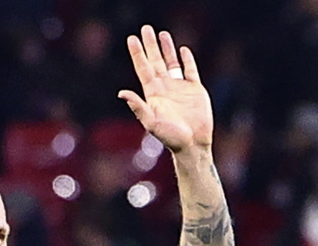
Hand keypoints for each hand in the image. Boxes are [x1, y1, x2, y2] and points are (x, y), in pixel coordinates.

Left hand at [120, 26, 214, 153]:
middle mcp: (165, 88)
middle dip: (150, 45)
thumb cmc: (171, 138)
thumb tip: (121, 93)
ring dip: (167, 49)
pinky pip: (190, 71)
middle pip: (156, 62)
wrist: (193, 146)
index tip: (132, 39)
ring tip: (162, 34)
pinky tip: (183, 49)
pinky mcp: (195, 90)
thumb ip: (138, 107)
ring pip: (172, 63)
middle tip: (146, 29)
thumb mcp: (151, 123)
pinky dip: (187, 60)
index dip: (137, 54)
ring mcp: (180, 88)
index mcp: (153, 93)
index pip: (143, 68)